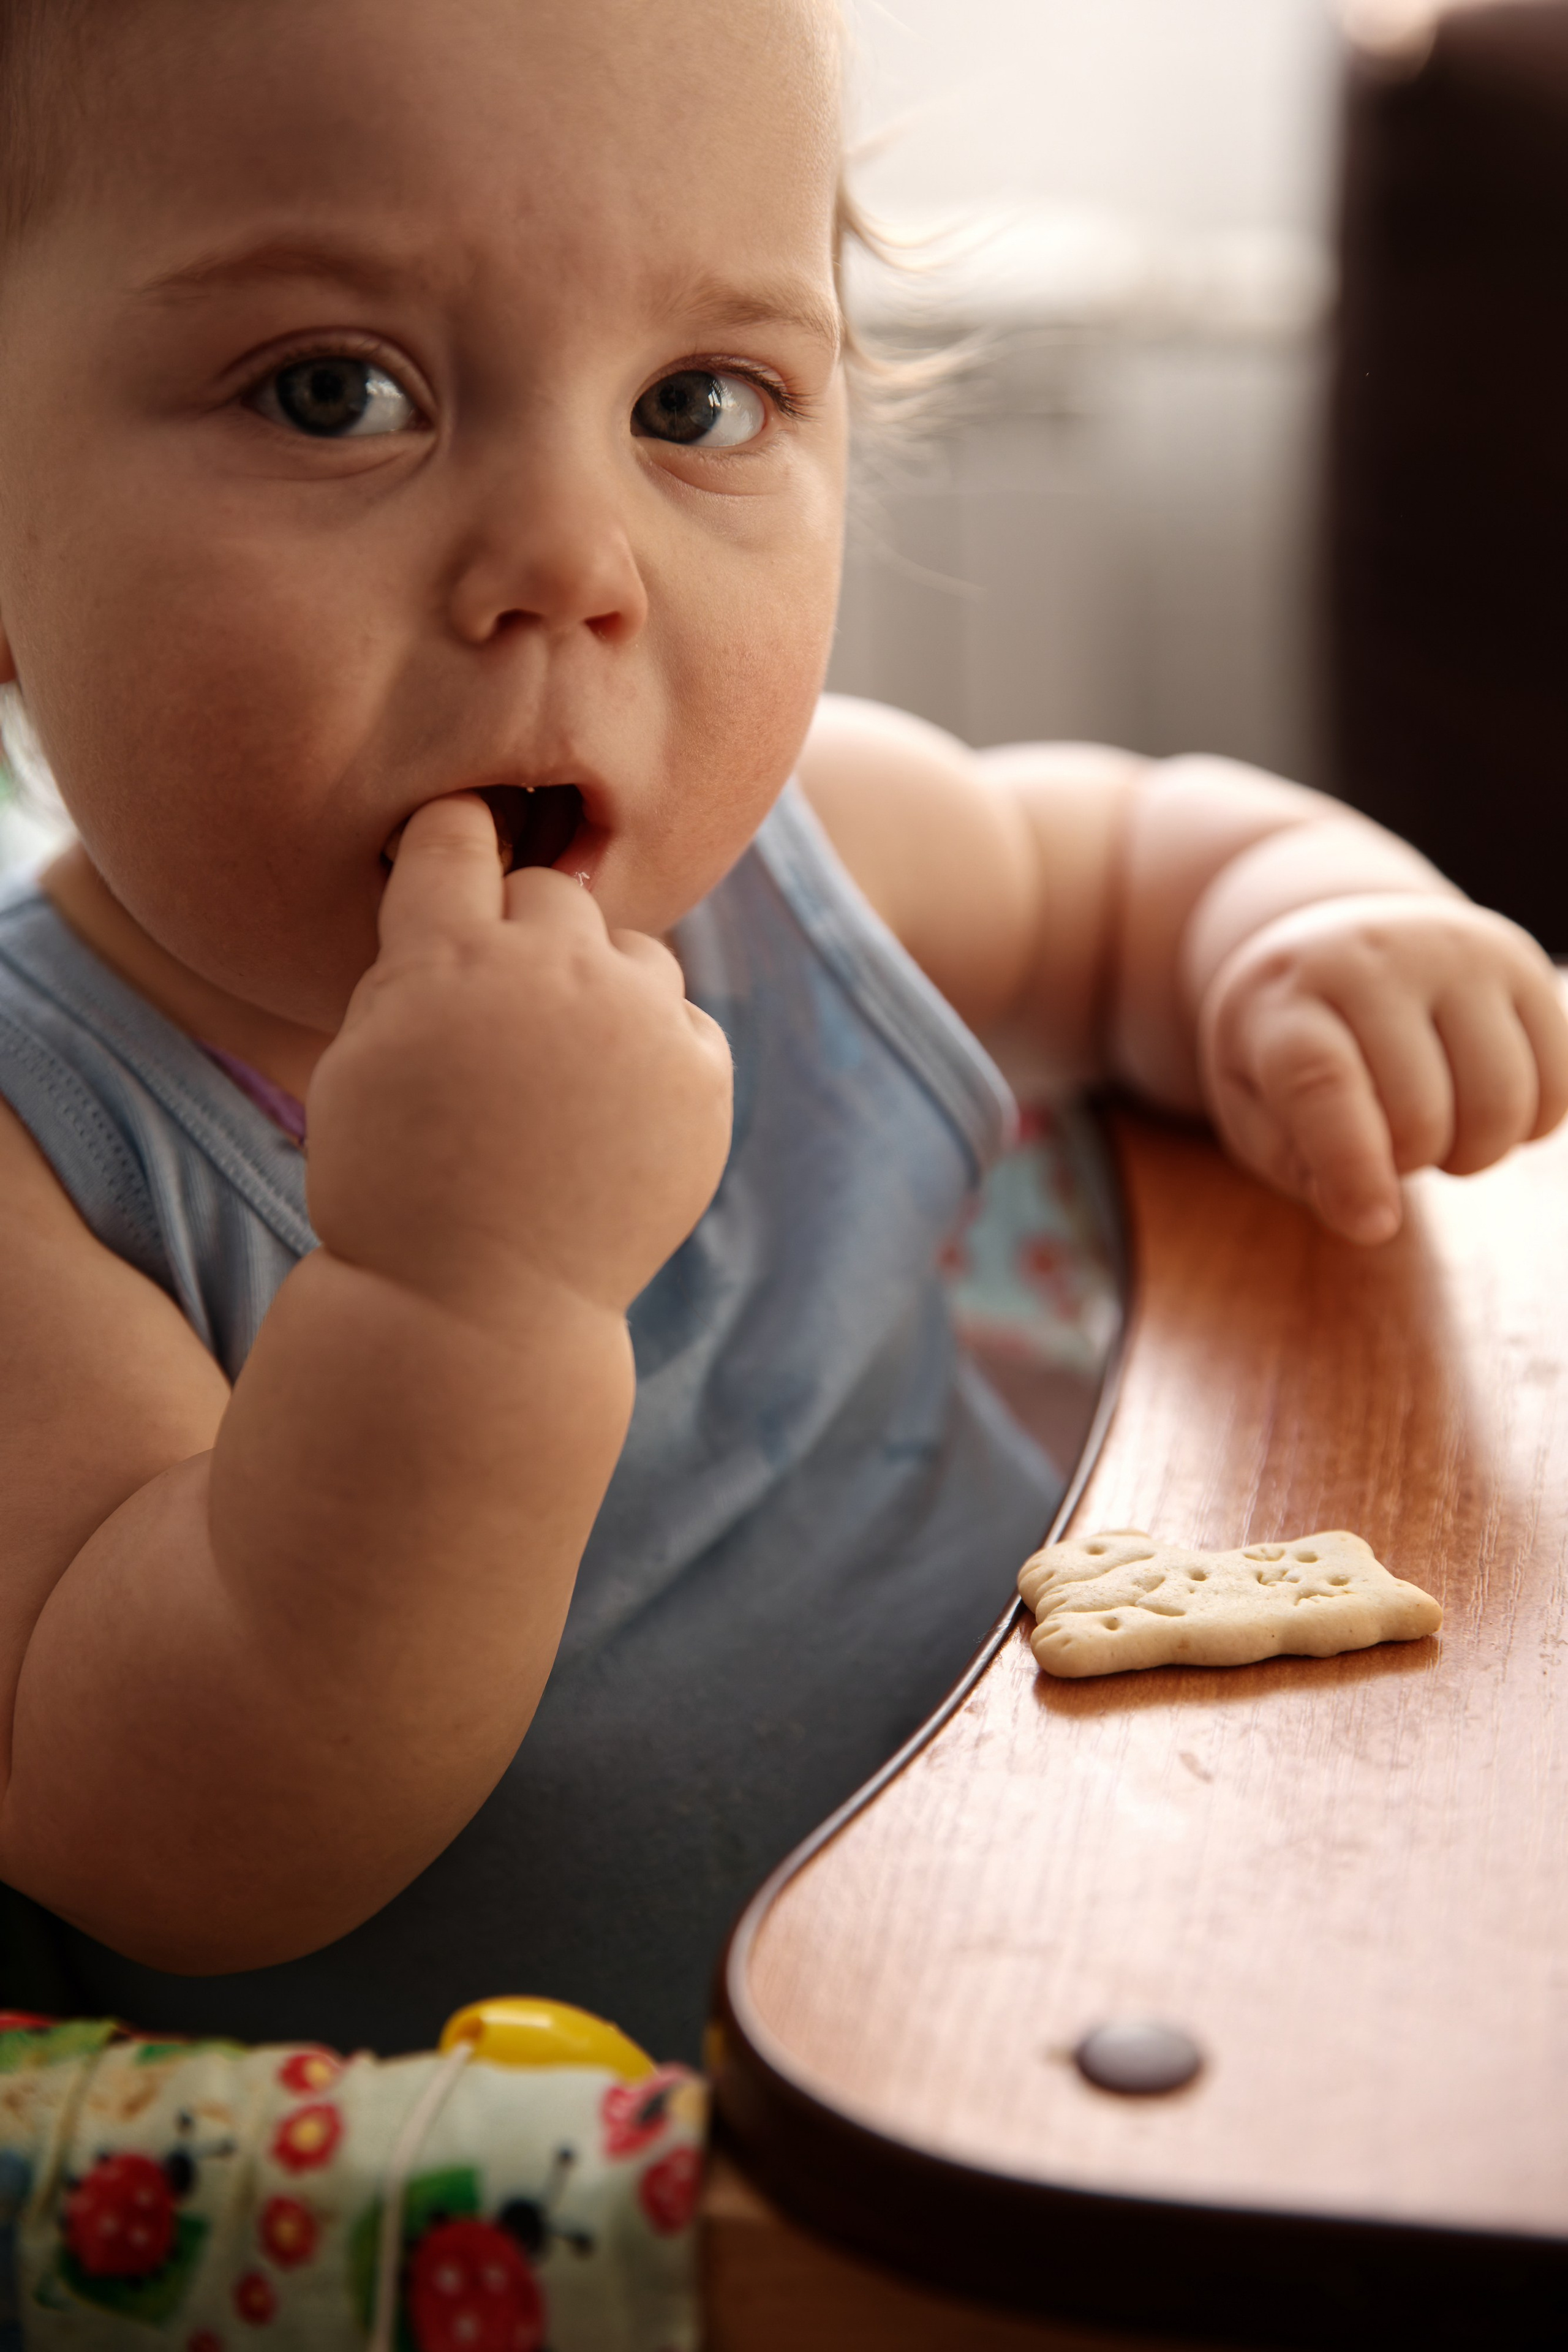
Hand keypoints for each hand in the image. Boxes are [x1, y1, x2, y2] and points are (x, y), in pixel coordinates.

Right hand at [304, 795, 733, 1317]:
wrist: (474, 1307)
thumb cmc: (394, 1186)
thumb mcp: (363, 1055)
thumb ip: (417, 965)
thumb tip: (472, 897)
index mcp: (446, 953)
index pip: (455, 832)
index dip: (453, 845)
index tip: (456, 865)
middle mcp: (552, 968)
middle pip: (552, 894)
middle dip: (527, 939)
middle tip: (503, 1025)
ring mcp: (637, 1020)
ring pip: (634, 952)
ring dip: (602, 991)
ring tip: (564, 1079)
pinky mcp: (702, 1075)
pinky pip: (685, 1023)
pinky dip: (656, 1057)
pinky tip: (612, 1120)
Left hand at [1196, 895, 1567, 1242]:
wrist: (1333, 944)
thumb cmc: (1285, 1047)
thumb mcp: (1251, 1103)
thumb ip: (1296, 1162)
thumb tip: (1370, 1217)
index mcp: (1288, 1001)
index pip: (1321, 1082)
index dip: (1352, 1165)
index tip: (1373, 1225)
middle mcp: (1374, 960)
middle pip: (1420, 1111)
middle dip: (1407, 1164)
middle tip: (1386, 1149)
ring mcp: (1456, 954)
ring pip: (1500, 1100)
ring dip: (1472, 1153)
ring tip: (1434, 1133)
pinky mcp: (1521, 964)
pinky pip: (1557, 1083)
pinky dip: (1527, 1126)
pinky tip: (1482, 1110)